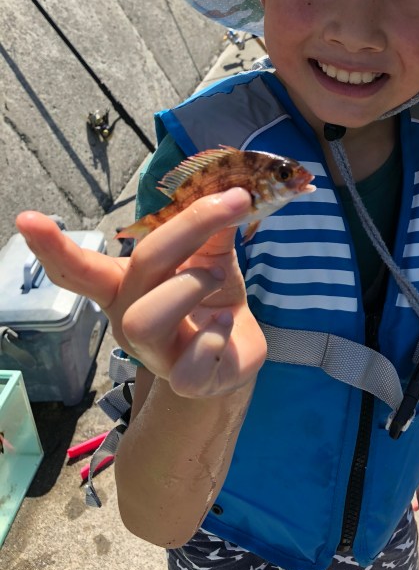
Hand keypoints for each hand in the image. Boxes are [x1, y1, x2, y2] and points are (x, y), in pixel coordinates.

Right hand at [15, 188, 266, 397]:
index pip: (80, 268)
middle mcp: (130, 318)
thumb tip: (228, 187)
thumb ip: (213, 224)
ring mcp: (154, 355)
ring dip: (193, 284)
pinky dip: (216, 336)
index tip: (26, 219)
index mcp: (126, 284)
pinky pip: (190, 365)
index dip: (53, 247)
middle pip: (138, 268)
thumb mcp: (213, 253)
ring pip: (146, 320)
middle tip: (233, 205)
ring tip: (222, 277)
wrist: (240, 352)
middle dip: (186, 228)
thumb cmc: (212, 296)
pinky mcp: (187, 382)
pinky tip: (226, 324)